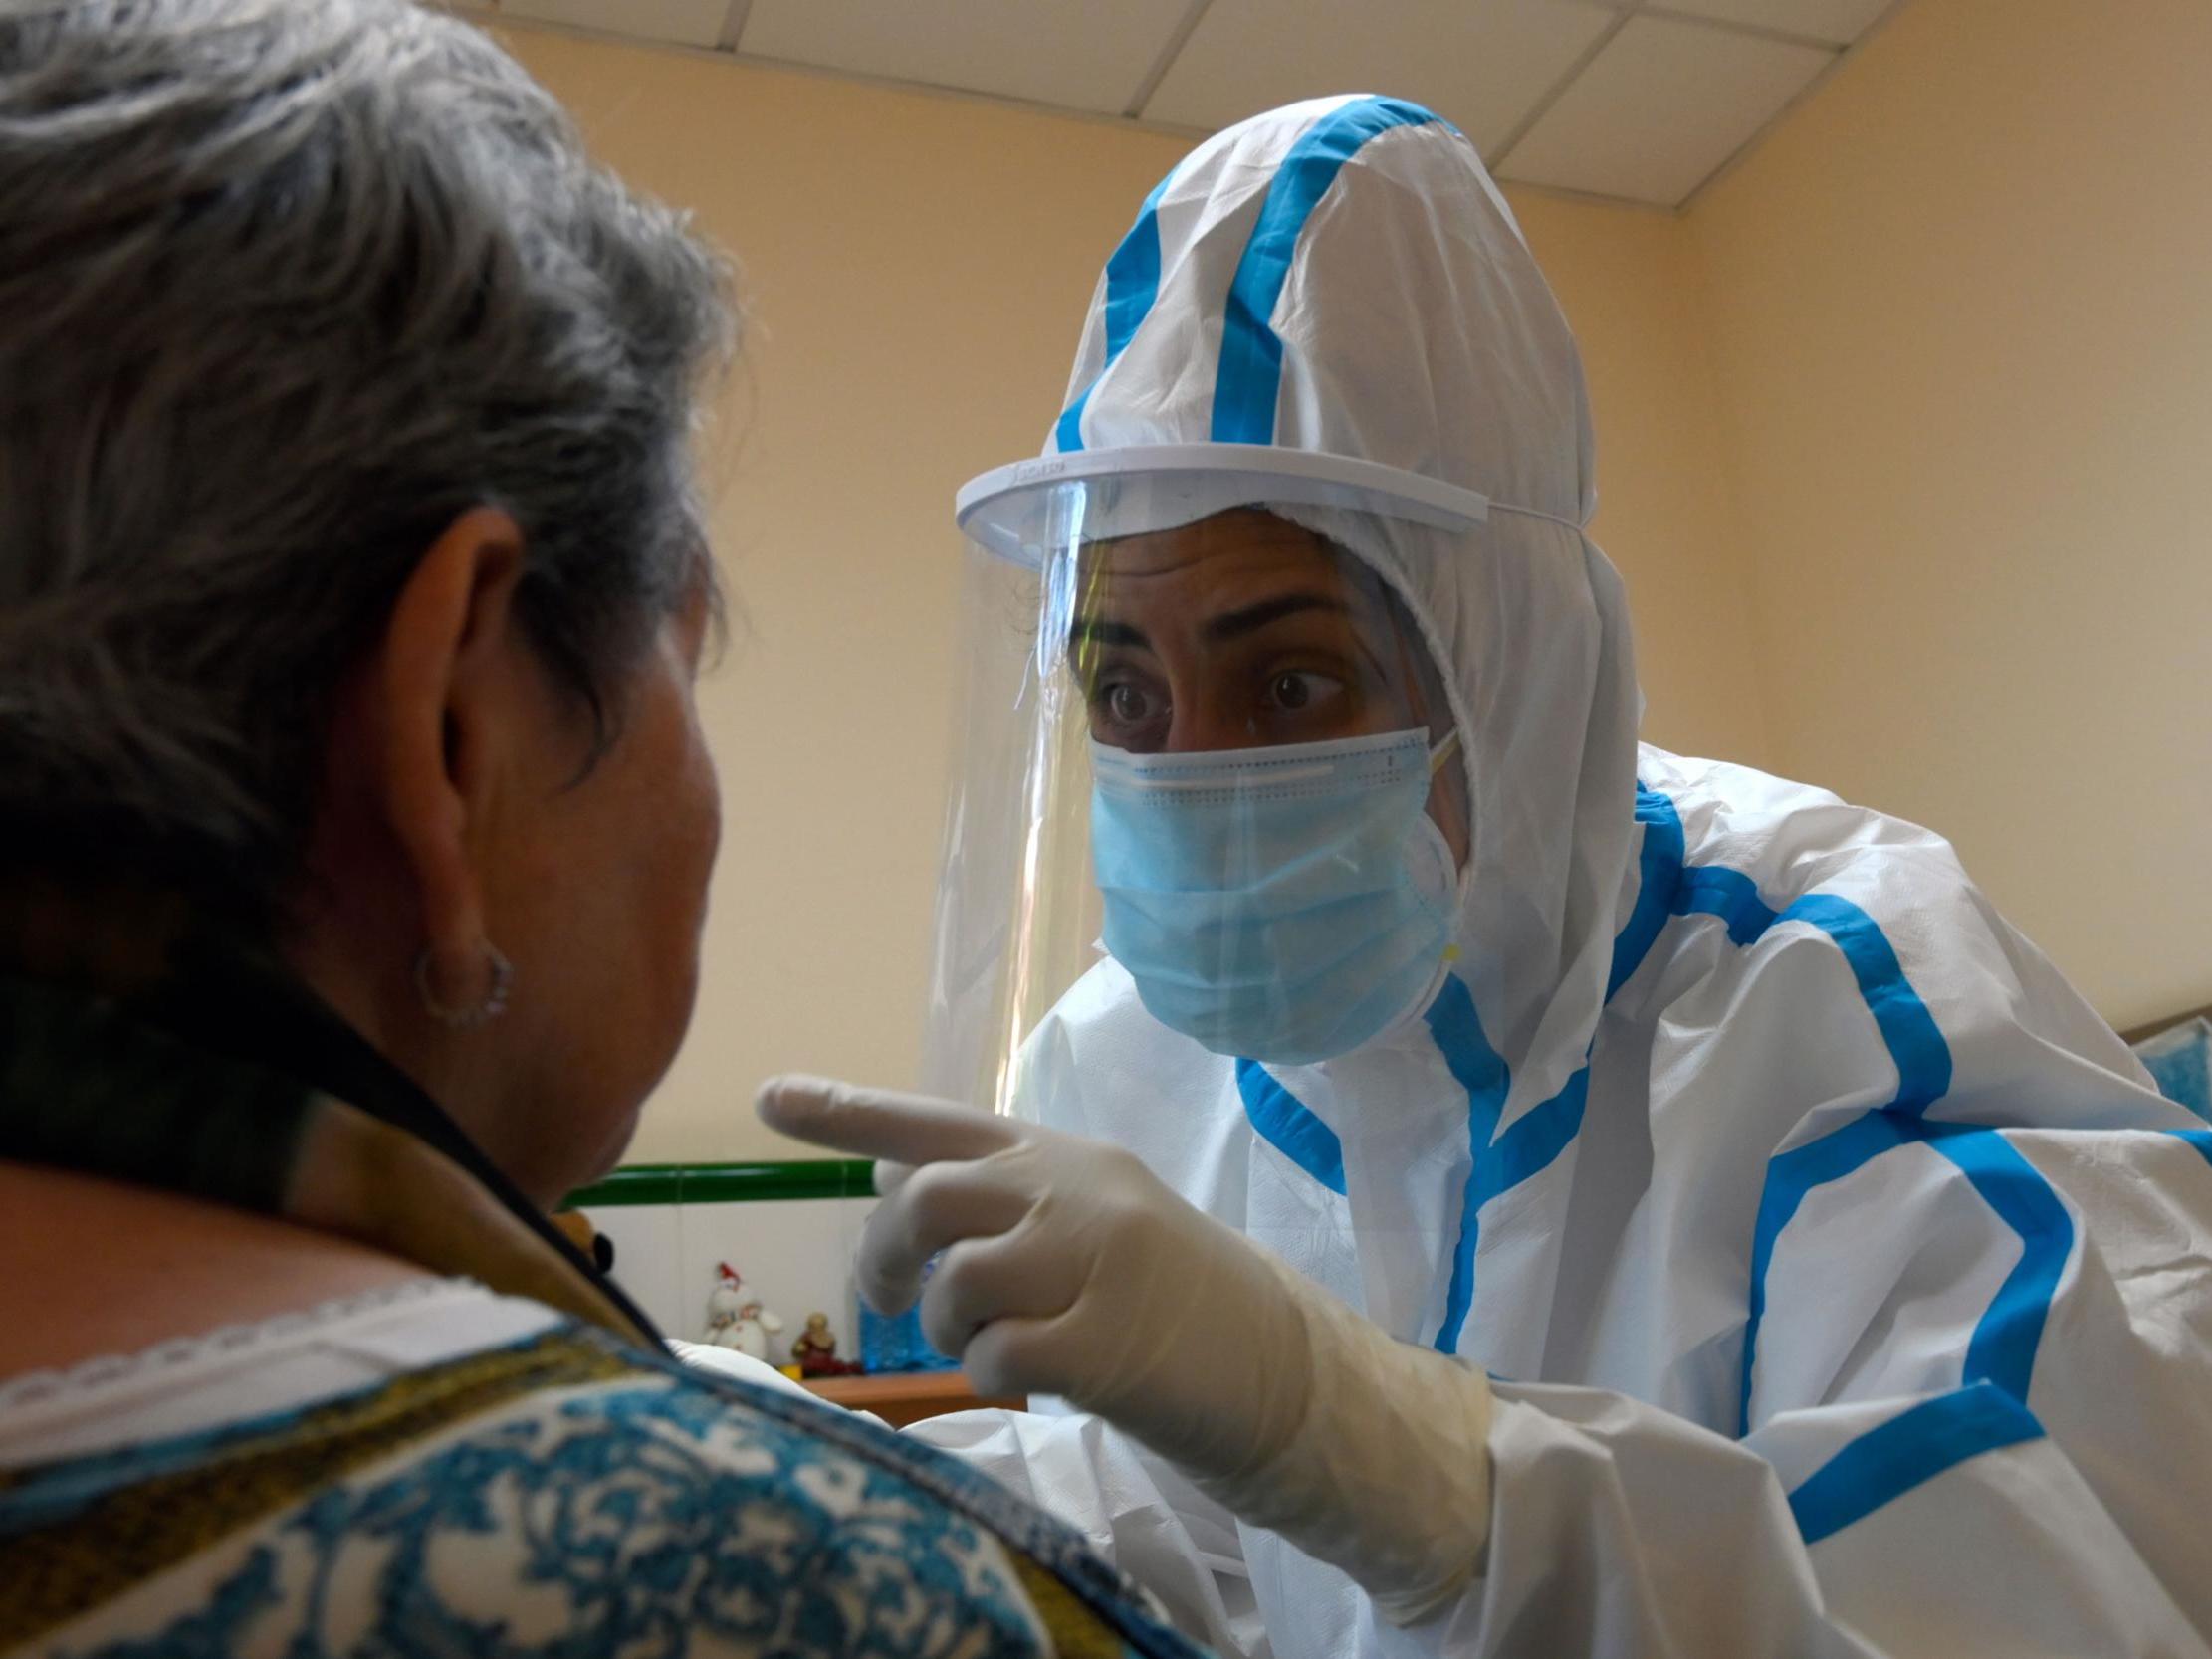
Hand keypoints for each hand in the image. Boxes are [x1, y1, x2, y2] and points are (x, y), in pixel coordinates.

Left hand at [756, 1074, 1309, 1481]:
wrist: (1286, 1367)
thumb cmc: (1177, 1296)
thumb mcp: (1092, 1218)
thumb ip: (1004, 1198)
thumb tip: (897, 1189)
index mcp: (1062, 1153)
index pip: (936, 1119)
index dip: (845, 1111)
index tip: (768, 1096)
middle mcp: (1072, 1189)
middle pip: (925, 1196)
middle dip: (887, 1256)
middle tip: (898, 1302)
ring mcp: (1093, 1259)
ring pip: (957, 1281)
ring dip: (953, 1328)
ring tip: (996, 1347)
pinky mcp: (1106, 1341)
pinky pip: (997, 1355)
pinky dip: (993, 1375)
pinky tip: (1035, 1379)